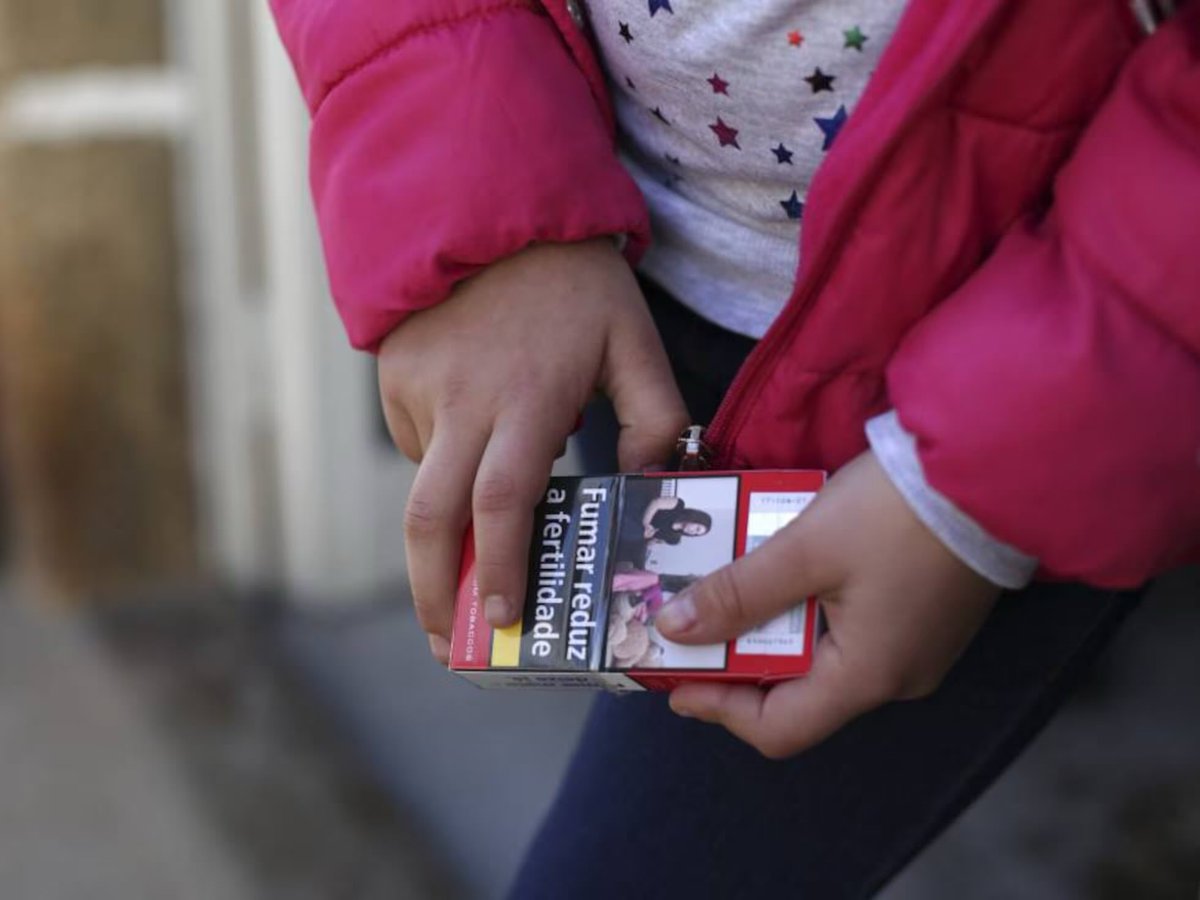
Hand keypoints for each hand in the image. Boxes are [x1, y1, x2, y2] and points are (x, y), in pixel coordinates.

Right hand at [379, 239, 686, 660]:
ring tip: (473, 551)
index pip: (503, 501)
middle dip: (434, 591)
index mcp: (527, 398)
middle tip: (448, 641)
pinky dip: (440, 464)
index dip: (500, 566)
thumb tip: (650, 487)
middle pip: (430, 519)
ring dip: (444, 529)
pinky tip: (473, 441)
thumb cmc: (573, 280)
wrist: (489, 201)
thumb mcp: (632, 340)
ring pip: (422, 485)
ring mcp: (419, 389)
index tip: (505, 619)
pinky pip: (414, 443)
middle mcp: (463, 402)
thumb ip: (655, 417)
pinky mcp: (392, 375)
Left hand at [656, 451, 1000, 757]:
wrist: (992, 462)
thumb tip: (675, 629)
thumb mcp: (804, 548)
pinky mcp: (926, 611)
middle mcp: (897, 676)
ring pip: (822, 654)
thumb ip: (738, 592)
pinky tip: (780, 570)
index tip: (673, 679)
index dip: (718, 709)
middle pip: (798, 692)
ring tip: (725, 590)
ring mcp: (917, 645)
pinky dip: (806, 606)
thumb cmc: (898, 512)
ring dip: (769, 626)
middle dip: (737, 661)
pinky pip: (851, 626)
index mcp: (868, 676)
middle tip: (690, 626)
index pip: (779, 729)